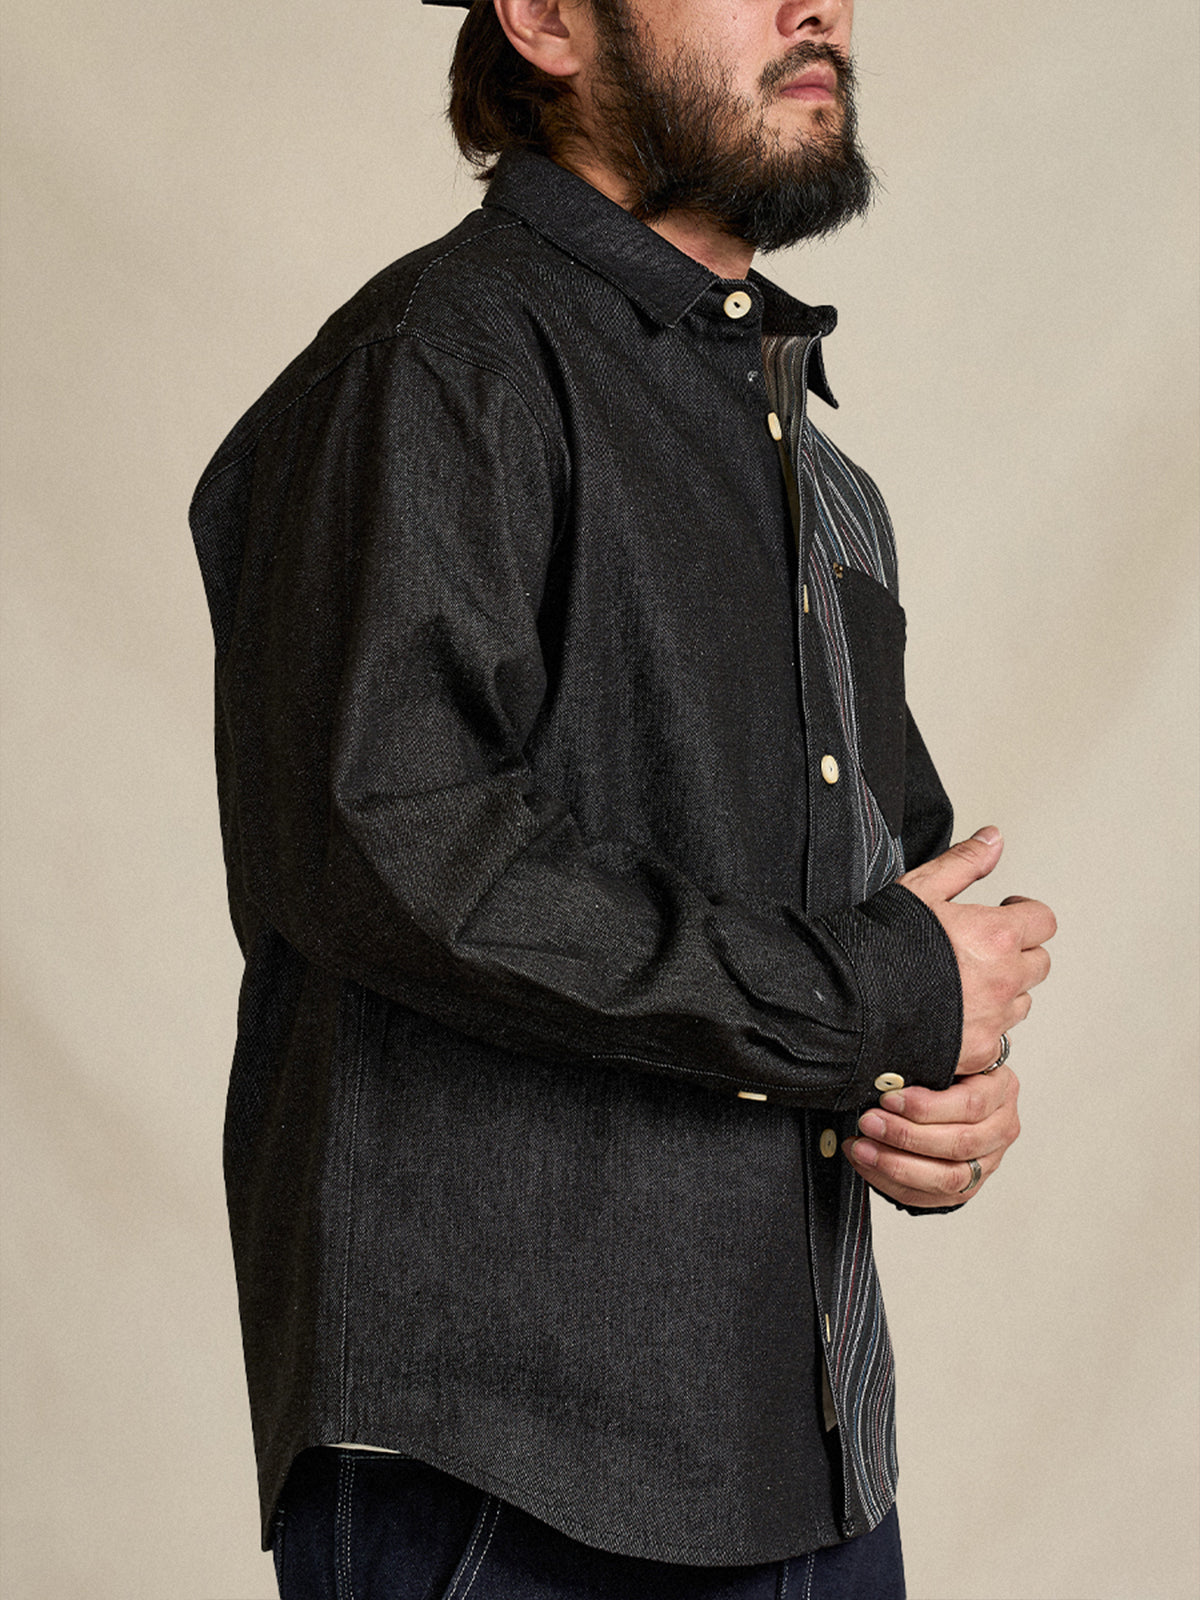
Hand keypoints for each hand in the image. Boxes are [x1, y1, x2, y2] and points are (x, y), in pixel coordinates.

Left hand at [843, 1066, 1020, 1206]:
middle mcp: (1001, 1127)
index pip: (970, 1103)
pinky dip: (894, 1184)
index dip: (927, 1106)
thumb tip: (887, 1045)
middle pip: (960, 1142)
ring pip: (949, 1176)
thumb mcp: (942, 1055)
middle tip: (868, 1122)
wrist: (952, 1100)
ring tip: (861, 1147)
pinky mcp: (968, 1185)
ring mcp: (988, 1160)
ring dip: (898, 1164)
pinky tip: (867, 1164)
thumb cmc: (942, 1073)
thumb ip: (927, 1055)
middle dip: (907, 1135)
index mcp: (1000, 1089)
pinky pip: (933, 1196)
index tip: (888, 1098)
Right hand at [897, 826, 1055, 1074]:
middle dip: (1018, 952)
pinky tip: (956, 1017)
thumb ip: (964, 863)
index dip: (1025, 912)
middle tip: (985, 947)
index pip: (1043, 921)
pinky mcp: (977, 1052)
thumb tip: (994, 840)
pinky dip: (985, 1029)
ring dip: (1005, 992)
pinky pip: (999, 1040)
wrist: (849, 1004)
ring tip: (966, 983)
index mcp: (997, 935)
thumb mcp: (919, 888)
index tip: (1008, 911)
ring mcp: (993, 1019)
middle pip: (1039, 964)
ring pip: (1021, 1003)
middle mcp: (1004, 979)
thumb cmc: (878, 946)